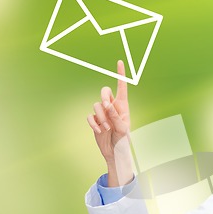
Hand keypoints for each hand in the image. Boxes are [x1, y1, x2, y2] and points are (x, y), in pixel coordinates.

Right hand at [87, 60, 132, 185]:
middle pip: (104, 91)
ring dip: (101, 117)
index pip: (122, 87)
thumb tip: (106, 103)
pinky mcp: (94, 120)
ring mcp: (102, 113)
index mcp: (123, 106)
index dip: (120, 74)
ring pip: (96, 105)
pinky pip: (89, 116)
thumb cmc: (122, 140)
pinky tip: (99, 130)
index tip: (120, 62)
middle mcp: (112, 107)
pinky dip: (93, 123)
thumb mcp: (123, 129)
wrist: (114, 152)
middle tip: (107, 108)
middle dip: (104, 97)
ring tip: (106, 128)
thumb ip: (115, 116)